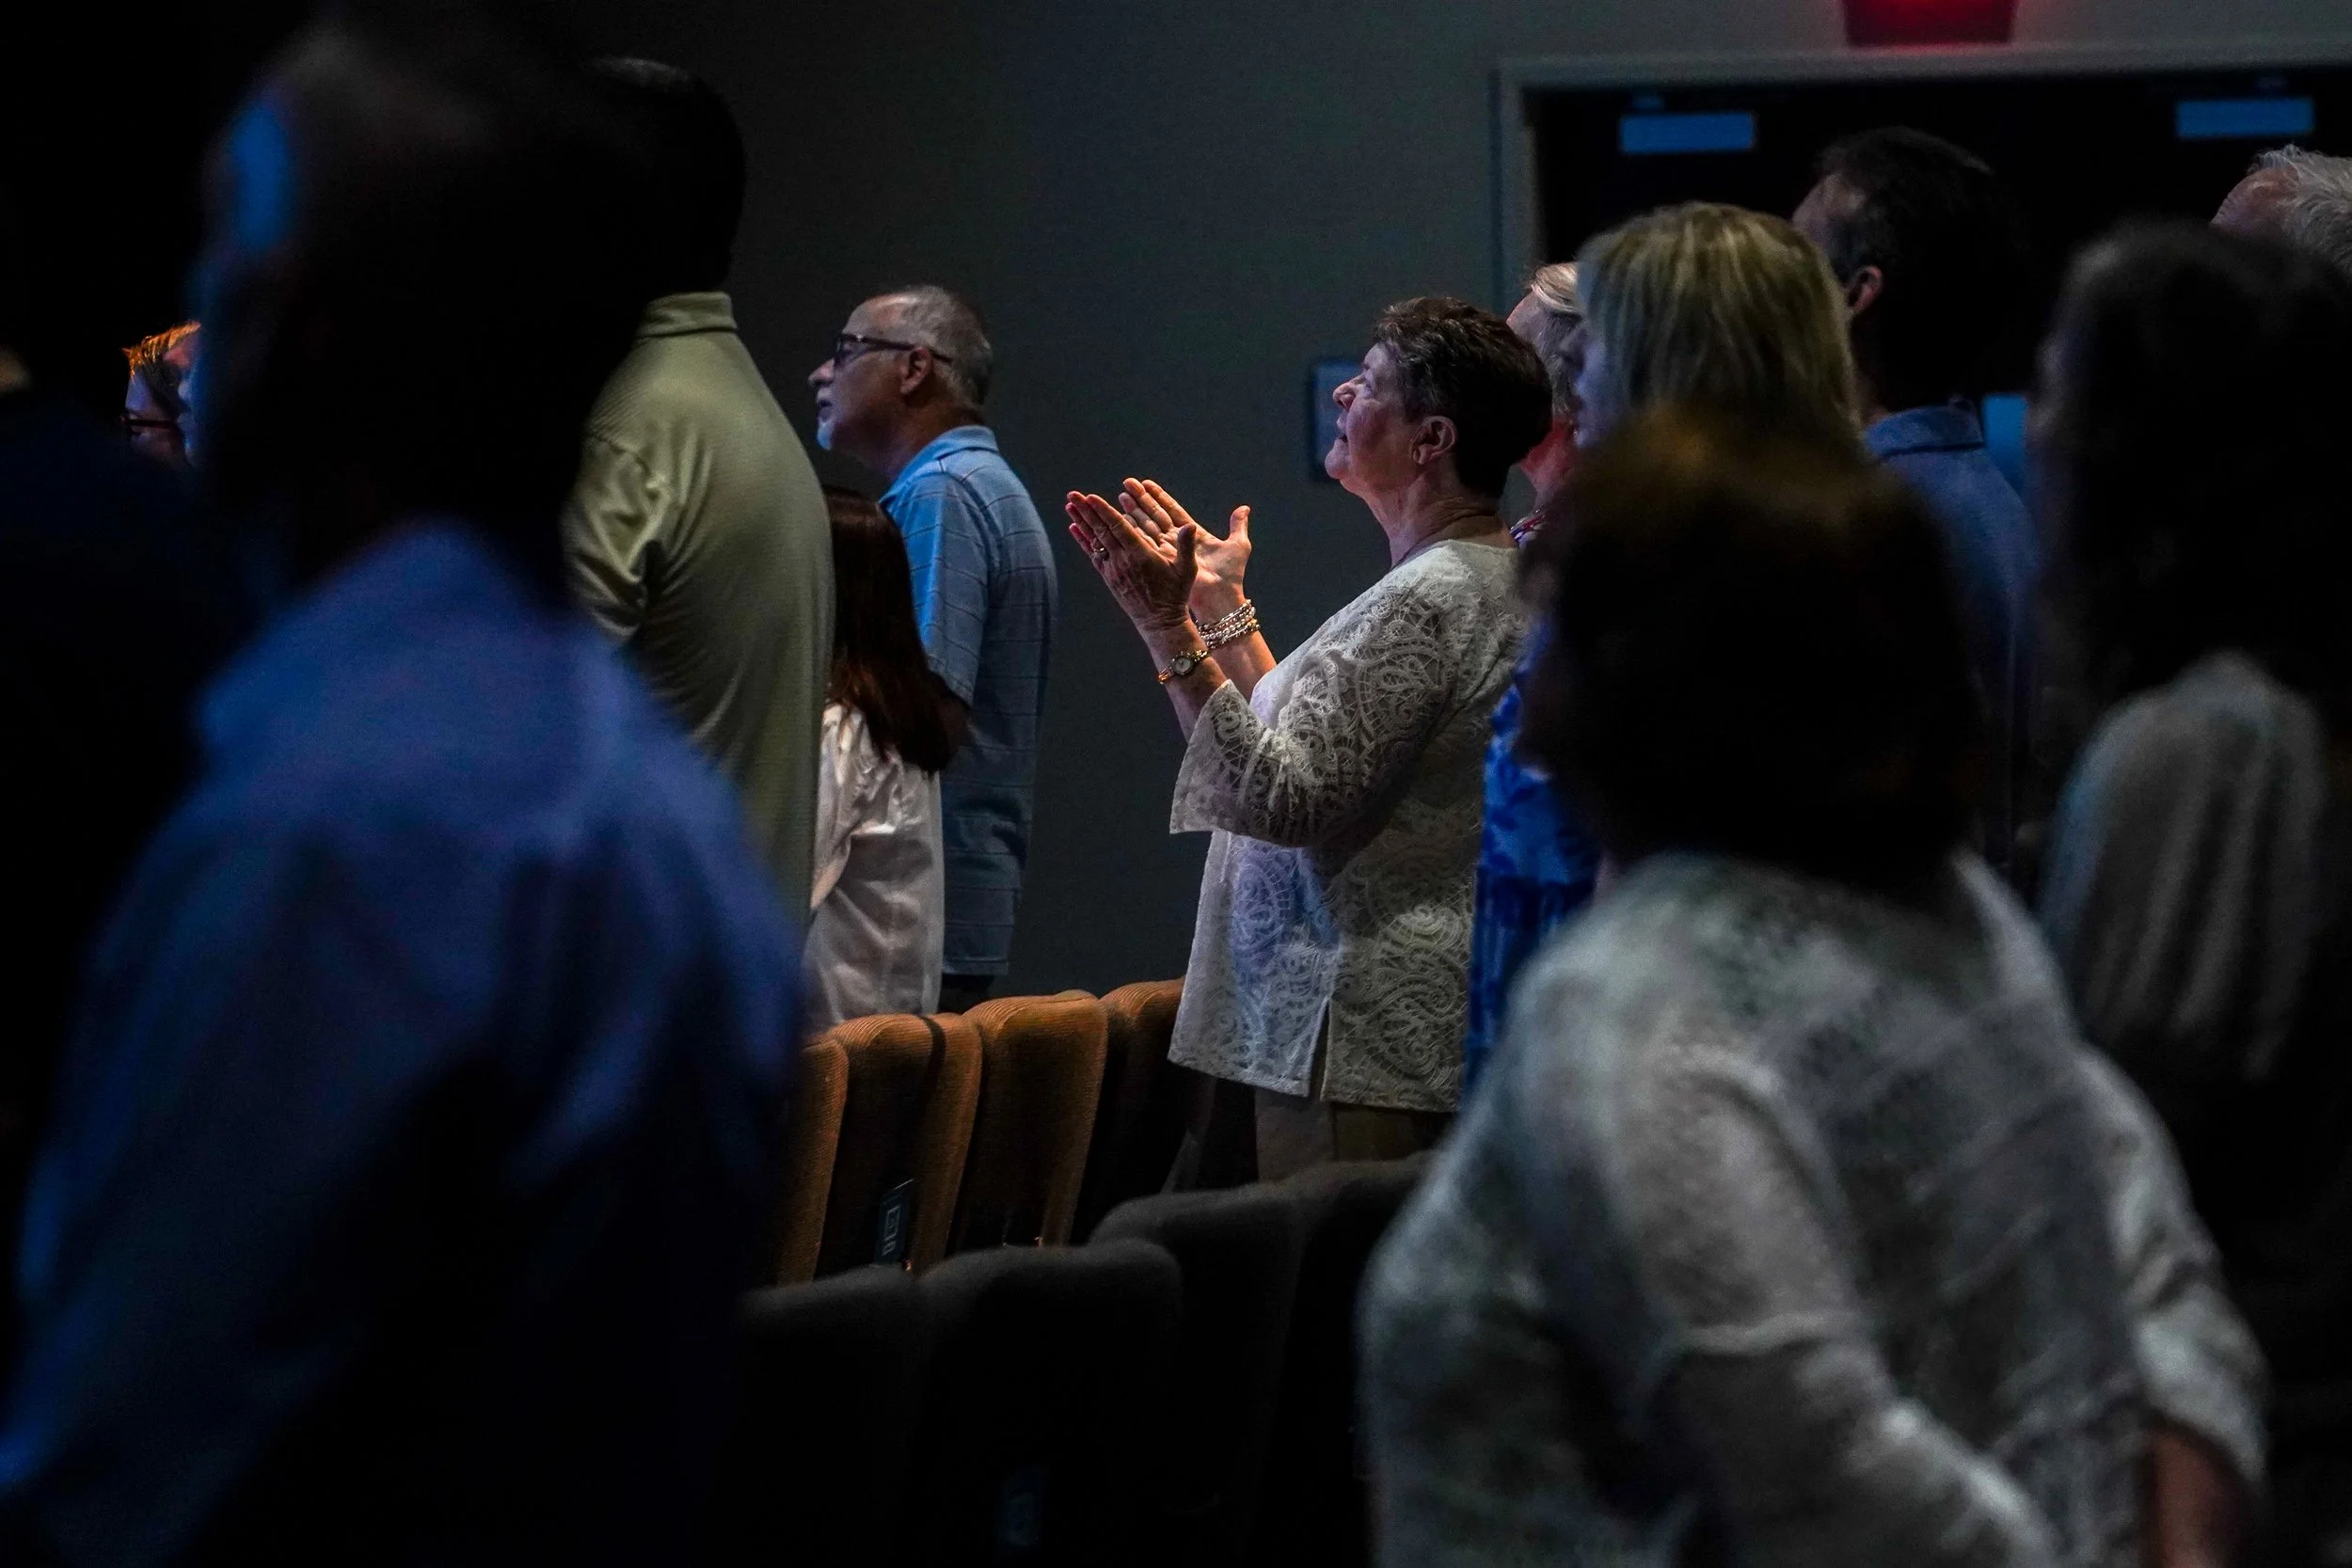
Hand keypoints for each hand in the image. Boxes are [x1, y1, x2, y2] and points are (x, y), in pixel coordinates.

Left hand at [1065, 489, 1198, 647]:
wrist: (1160, 622)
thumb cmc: (1175, 595)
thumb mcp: (1187, 570)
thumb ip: (1186, 546)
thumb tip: (1190, 525)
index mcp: (1141, 555)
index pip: (1118, 528)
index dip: (1104, 512)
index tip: (1091, 497)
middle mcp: (1123, 561)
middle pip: (1101, 531)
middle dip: (1086, 511)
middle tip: (1072, 494)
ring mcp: (1114, 570)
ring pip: (1094, 541)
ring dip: (1081, 522)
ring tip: (1069, 505)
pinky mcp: (1109, 577)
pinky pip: (1093, 555)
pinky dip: (1083, 541)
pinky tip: (1074, 528)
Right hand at [1113, 479, 1251, 622]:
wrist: (1221, 597)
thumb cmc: (1231, 575)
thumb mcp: (1238, 545)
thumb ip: (1238, 525)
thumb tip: (1244, 508)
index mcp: (1194, 534)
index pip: (1173, 510)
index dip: (1159, 496)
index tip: (1145, 483)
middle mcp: (1178, 541)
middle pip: (1156, 516)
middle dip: (1141, 500)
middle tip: (1127, 484)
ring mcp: (1168, 552)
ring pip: (1146, 527)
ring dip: (1133, 512)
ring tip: (1120, 497)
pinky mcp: (1162, 562)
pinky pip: (1145, 543)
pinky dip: (1132, 531)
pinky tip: (1120, 519)